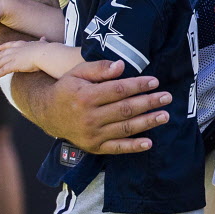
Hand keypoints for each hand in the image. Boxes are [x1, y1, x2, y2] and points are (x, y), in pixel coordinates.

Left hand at [0, 40, 43, 79]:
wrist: (45, 54)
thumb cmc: (46, 50)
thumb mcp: (43, 44)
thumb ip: (42, 42)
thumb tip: (44, 38)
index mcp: (22, 44)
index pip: (10, 45)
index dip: (4, 47)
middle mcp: (15, 50)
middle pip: (1, 54)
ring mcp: (13, 57)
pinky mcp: (13, 65)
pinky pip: (3, 70)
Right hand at [24, 58, 171, 153]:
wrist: (47, 114)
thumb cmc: (68, 89)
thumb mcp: (77, 73)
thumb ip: (99, 68)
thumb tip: (121, 65)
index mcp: (85, 96)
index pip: (117, 90)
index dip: (137, 85)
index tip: (154, 81)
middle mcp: (89, 117)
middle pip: (125, 109)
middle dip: (148, 103)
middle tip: (166, 97)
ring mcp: (92, 134)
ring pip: (125, 128)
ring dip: (147, 122)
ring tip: (165, 116)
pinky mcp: (94, 147)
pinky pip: (116, 148)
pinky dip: (133, 147)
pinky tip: (149, 143)